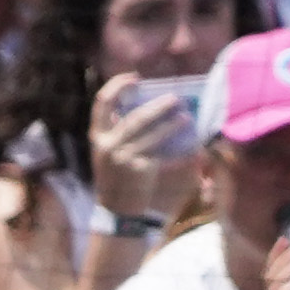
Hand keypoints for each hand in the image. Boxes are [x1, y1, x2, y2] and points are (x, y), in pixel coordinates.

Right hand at [84, 69, 202, 214]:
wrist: (116, 211)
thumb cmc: (116, 177)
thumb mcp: (107, 153)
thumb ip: (117, 132)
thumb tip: (147, 108)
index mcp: (98, 136)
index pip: (102, 102)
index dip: (118, 86)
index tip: (135, 79)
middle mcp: (108, 145)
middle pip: (136, 117)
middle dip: (158, 106)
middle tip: (175, 99)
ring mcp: (124, 158)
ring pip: (152, 134)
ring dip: (171, 124)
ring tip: (186, 117)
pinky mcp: (139, 170)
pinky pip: (164, 156)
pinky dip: (179, 152)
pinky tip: (192, 147)